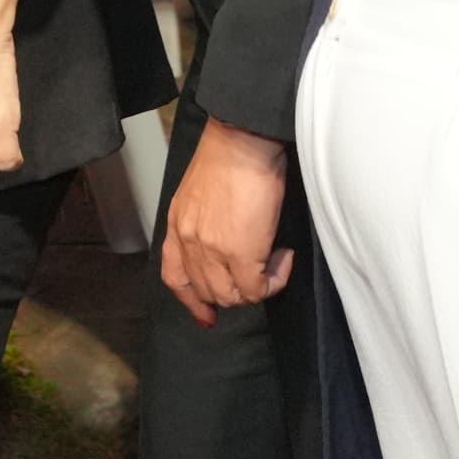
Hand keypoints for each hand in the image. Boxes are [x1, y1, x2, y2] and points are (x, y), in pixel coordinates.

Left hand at [155, 119, 294, 320]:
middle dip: (237, 292)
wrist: (242, 143)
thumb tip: (226, 244)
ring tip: (273, 262)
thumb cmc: (231, 158)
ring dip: (258, 287)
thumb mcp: (202, 194)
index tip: (207, 316)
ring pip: (233, 296)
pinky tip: (283, 257)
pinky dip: (275, 279)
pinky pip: (258, 289)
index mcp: (176, 225)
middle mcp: (188, 241)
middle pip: (208, 292)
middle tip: (260, 275)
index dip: (192, 301)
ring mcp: (211, 250)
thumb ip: (204, 223)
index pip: (174, 277)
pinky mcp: (239, 253)